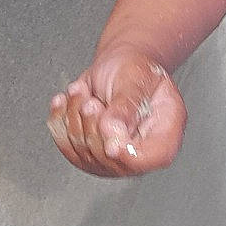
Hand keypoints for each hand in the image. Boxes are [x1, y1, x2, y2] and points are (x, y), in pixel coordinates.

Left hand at [48, 46, 187, 176]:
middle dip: (92, 124)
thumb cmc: (134, 70)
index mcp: (165, 133)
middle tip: (92, 101)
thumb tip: (113, 132)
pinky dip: (60, 119)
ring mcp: (114, 158)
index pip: (152, 158)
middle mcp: (140, 151)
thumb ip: (126, 106)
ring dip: (75, 116)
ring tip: (82, 93)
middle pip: (111, 159)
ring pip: (84, 153)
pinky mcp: (90, 155)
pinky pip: (66, 146)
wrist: (117, 66)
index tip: (106, 128)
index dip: (127, 151)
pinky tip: (67, 102)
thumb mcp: (136, 79)